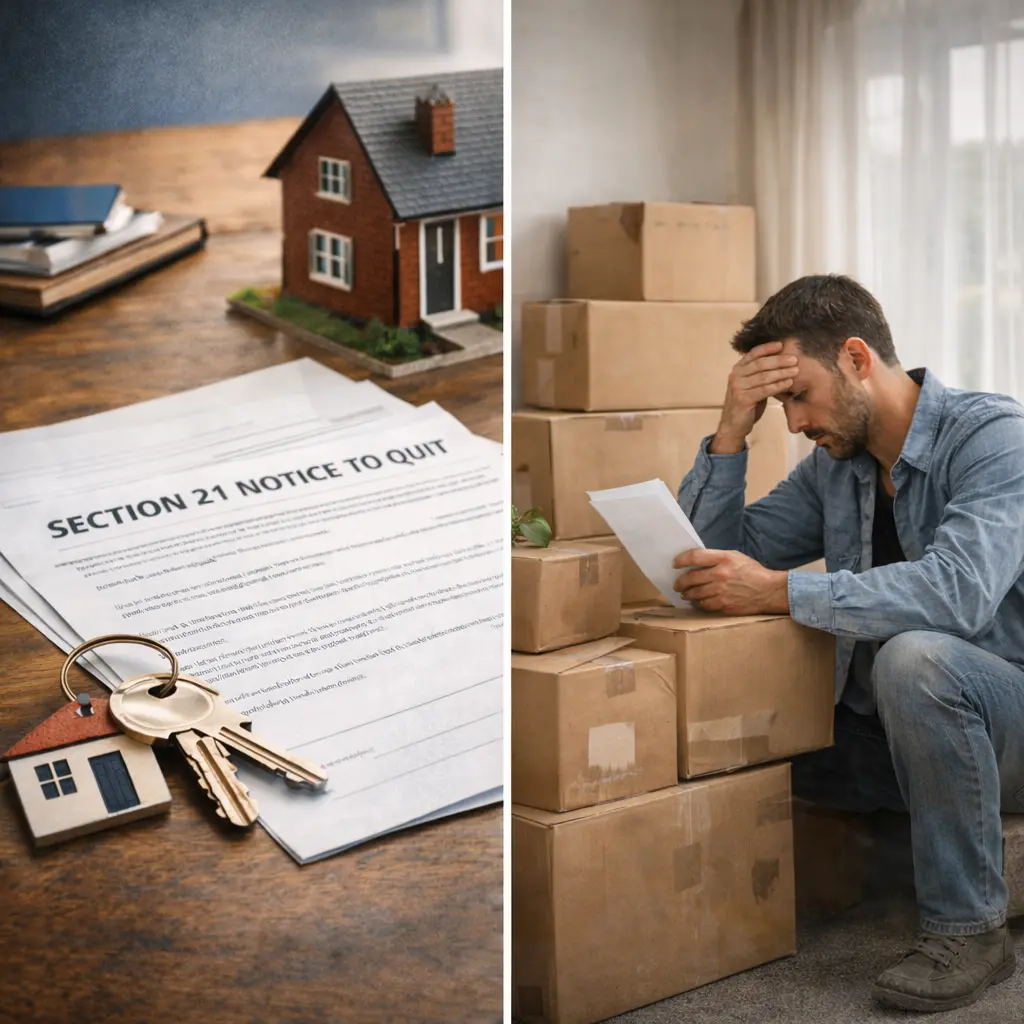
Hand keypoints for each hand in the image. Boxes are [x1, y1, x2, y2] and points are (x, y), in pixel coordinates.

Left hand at [672, 548, 789, 614]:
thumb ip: (717, 558)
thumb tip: (698, 561)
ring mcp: (721, 591)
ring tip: (684, 594)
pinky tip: (695, 603)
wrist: (769, 590)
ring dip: (686, 594)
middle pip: (691, 578)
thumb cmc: (753, 572)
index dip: (681, 560)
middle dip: (680, 582)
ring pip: (695, 594)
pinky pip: (704, 605)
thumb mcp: (736, 557)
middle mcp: (721, 574)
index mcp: (724, 559)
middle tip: (676, 584)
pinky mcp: (724, 605)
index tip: (675, 563)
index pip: (695, 557)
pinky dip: (697, 604)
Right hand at [713, 342, 797, 452]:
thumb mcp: (752, 385)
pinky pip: (764, 390)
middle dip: (779, 360)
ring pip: (764, 377)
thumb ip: (761, 374)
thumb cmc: (746, 404)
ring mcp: (738, 387)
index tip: (781, 344)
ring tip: (795, 371)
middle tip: (794, 359)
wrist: (733, 425)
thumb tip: (783, 363)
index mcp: (738, 369)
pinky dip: (778, 386)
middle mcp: (736, 375)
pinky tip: (788, 383)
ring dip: (781, 373)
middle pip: (760, 364)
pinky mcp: (743, 399)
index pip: (753, 354)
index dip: (767, 348)